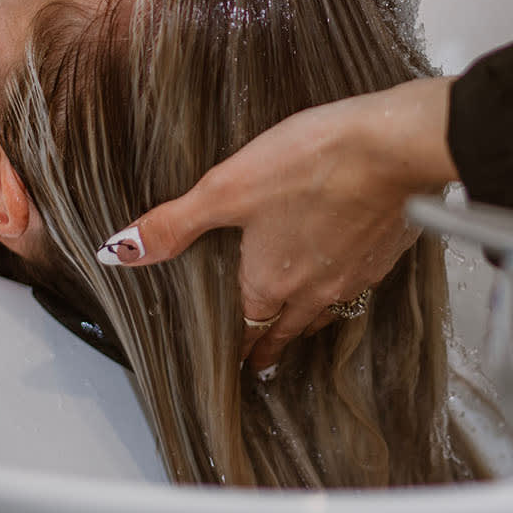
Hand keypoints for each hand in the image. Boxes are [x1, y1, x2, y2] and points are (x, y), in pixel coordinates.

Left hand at [94, 78, 458, 371]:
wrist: (393, 149)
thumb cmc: (312, 163)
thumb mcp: (227, 188)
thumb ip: (173, 223)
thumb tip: (119, 252)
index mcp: (270, 282)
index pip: (249, 330)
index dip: (240, 348)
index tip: (236, 363)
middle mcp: (313, 290)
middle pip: (288, 329)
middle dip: (272, 344)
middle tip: (263, 359)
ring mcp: (355, 275)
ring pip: (326, 311)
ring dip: (308, 320)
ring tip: (300, 323)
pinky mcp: (385, 253)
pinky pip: (359, 283)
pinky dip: (345, 284)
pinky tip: (346, 266)